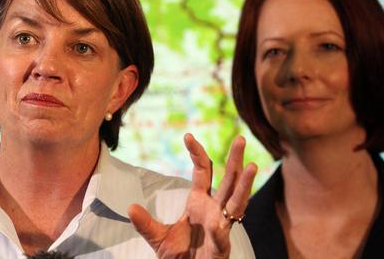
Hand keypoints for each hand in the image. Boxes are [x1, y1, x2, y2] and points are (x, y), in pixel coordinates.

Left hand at [128, 133, 256, 257]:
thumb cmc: (179, 257)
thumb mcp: (158, 238)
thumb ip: (146, 224)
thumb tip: (130, 207)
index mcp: (198, 202)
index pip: (203, 171)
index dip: (197, 153)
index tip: (188, 136)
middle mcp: (214, 209)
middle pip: (228, 180)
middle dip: (234, 160)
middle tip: (240, 139)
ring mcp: (221, 227)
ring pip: (237, 202)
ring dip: (244, 185)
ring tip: (253, 166)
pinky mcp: (221, 248)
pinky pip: (221, 236)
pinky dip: (219, 230)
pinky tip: (219, 223)